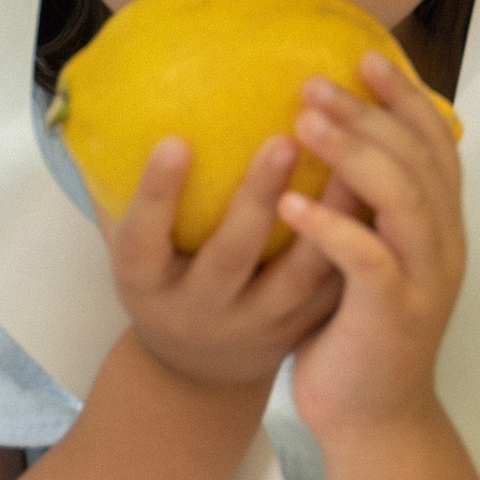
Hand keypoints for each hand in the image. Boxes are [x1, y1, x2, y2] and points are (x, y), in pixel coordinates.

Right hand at [105, 129, 343, 394]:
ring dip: (327, 216)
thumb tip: (100, 109)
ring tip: (351, 157)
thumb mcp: (132, 249)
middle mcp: (199, 310)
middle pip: (229, 256)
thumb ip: (121, 193)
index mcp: (145, 285)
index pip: (143, 238)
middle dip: (256, 199)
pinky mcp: (301, 329)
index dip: (156, 194)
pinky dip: (359, 242)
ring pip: (298, 275)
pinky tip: (379, 192)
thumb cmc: (164, 280)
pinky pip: (334, 285)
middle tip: (283, 138)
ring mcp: (255, 326)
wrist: (198, 371)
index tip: (175, 140)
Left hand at [279, 54, 467, 445]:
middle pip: (418, 158)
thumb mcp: (366, 261)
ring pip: (401, 197)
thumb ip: (361, 209)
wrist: (376, 424)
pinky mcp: (394, 315)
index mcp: (440, 227)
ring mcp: (423, 279)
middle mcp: (443, 245)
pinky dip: (332, 227)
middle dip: (370, 111)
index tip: (365, 55)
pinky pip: (367, 260)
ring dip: (353, 153)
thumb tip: (317, 145)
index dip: (405, 97)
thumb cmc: (358, 337)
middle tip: (315, 79)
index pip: (436, 144)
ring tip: (303, 121)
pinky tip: (291, 206)